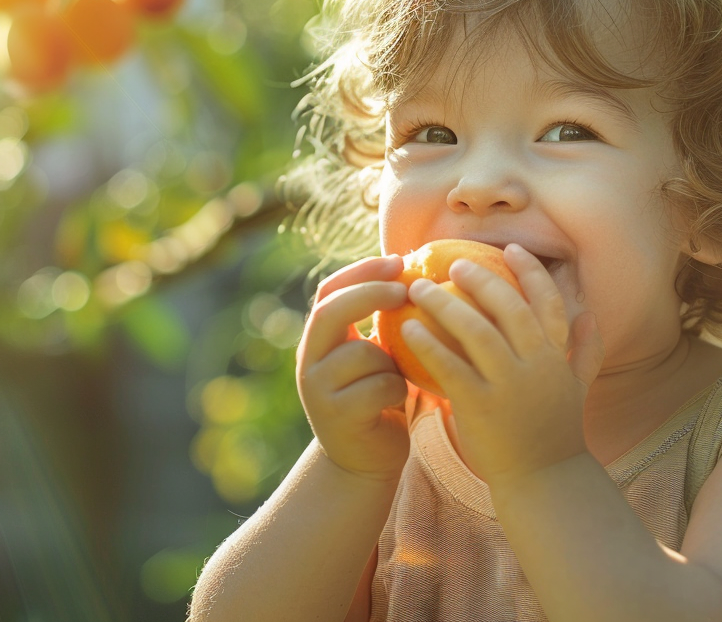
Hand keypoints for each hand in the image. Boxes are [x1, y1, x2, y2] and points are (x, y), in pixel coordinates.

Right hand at [296, 254, 412, 482]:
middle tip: (406, 289)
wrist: (363, 462)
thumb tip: (412, 273)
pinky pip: (378, 386)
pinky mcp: (336, 416)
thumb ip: (378, 325)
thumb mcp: (372, 357)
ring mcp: (317, 389)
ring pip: (362, 354)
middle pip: (331, 311)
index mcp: (317, 340)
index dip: (360, 271)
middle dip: (370, 294)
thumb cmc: (378, 399)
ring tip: (400, 376)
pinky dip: (397, 389)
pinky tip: (398, 402)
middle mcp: (308, 361)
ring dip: (393, 359)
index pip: (328, 292)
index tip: (397, 260)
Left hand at [401, 243, 605, 488]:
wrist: (544, 481)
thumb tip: (590, 314)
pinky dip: (428, 343)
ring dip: (444, 304)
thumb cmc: (556, 432)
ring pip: (476, 331)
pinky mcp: (480, 407)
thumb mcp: (577, 388)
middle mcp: (537, 366)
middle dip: (481, 280)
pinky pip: (450, 367)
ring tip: (419, 288)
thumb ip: (585, 350)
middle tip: (453, 264)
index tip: (510, 248)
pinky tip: (409, 328)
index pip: (549, 302)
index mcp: (557, 357)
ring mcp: (509, 386)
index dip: (531, 272)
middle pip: (509, 308)